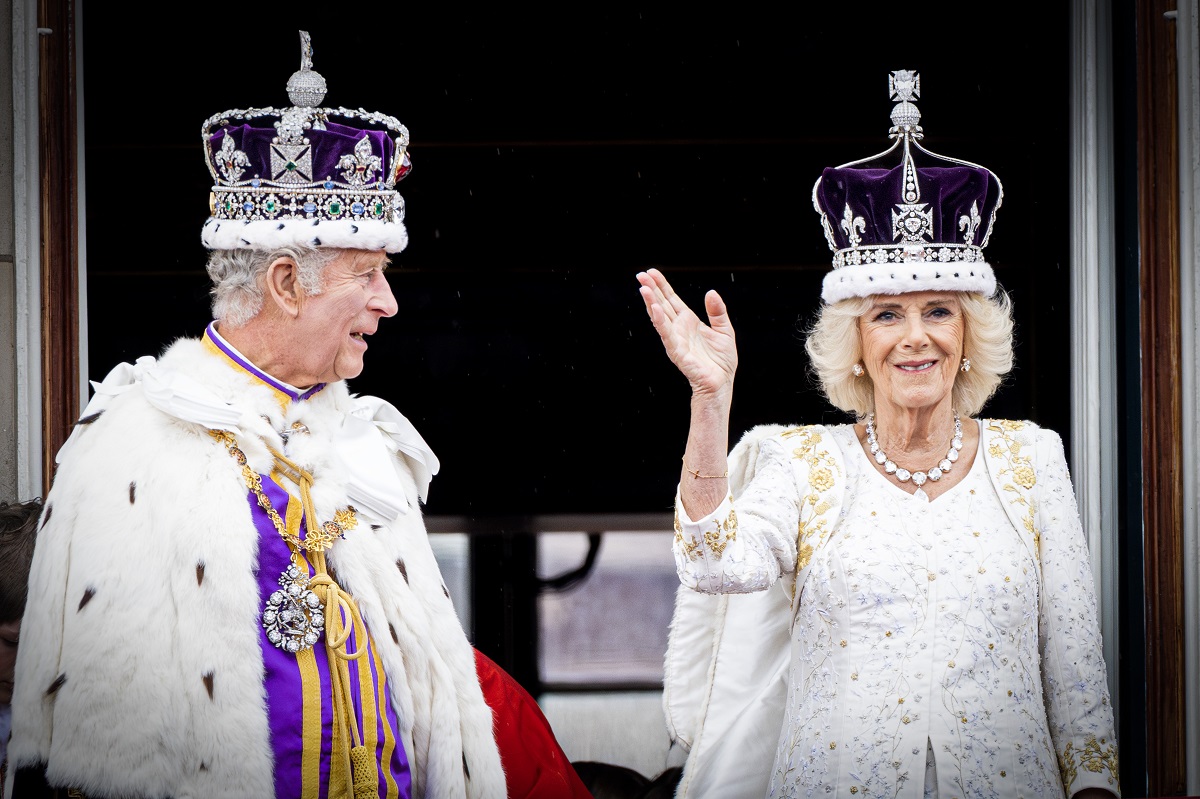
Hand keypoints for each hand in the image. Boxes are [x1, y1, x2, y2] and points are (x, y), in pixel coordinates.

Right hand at [636, 268, 737, 400]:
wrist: (721, 383)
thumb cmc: (721, 361)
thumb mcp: (724, 330)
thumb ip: (717, 311)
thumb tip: (711, 292)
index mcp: (688, 321)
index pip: (671, 299)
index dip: (662, 286)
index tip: (652, 272)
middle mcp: (678, 328)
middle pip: (662, 304)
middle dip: (651, 290)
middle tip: (640, 275)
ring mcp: (675, 339)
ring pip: (660, 317)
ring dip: (651, 302)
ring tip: (643, 288)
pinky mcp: (676, 351)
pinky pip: (666, 333)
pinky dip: (659, 320)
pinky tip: (654, 308)